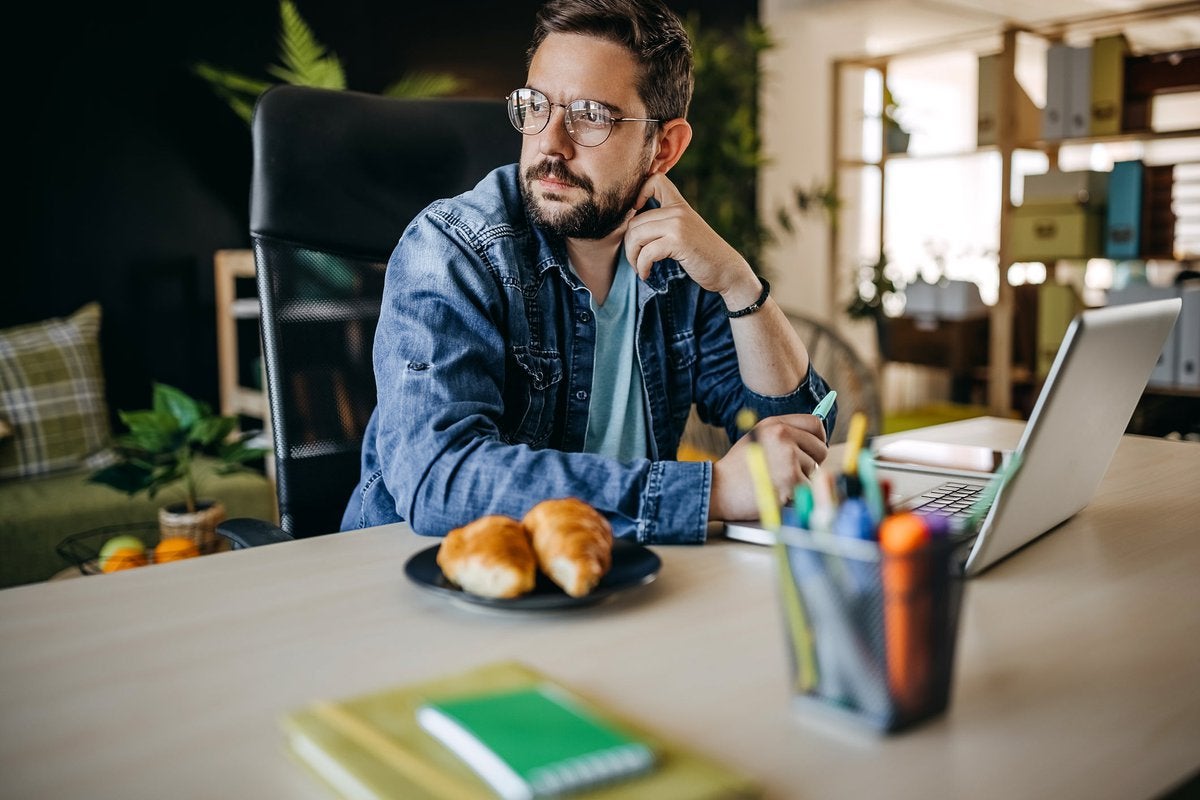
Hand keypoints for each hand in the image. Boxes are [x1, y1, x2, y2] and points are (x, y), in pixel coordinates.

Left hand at [623, 173, 759, 302]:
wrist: (726, 270)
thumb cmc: (702, 254)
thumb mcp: (685, 231)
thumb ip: (665, 223)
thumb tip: (631, 228)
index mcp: (679, 205)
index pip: (655, 180)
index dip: (639, 192)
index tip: (638, 214)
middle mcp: (678, 211)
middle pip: (634, 221)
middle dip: (629, 244)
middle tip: (635, 260)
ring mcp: (678, 225)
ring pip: (636, 236)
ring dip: (632, 257)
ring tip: (639, 267)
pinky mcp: (678, 242)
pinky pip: (646, 253)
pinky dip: (642, 266)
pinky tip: (646, 274)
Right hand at [708, 414, 828, 521]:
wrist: (718, 488)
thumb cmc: (737, 469)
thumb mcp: (757, 438)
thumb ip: (783, 434)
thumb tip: (815, 438)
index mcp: (776, 424)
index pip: (815, 424)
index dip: (818, 438)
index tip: (812, 449)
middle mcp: (784, 436)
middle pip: (821, 449)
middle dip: (811, 463)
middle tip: (791, 472)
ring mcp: (788, 457)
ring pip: (815, 471)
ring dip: (801, 480)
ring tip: (777, 482)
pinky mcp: (791, 479)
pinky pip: (808, 488)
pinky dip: (797, 494)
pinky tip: (778, 493)